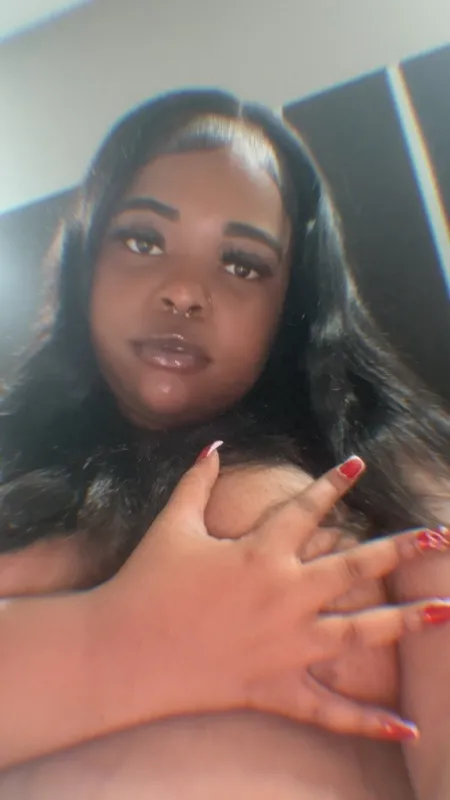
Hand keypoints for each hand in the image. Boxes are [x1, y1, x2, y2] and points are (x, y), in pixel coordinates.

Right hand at [91, 446, 449, 740]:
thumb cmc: (149, 581)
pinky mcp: (279, 686)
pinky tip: (407, 726)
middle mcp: (286, 593)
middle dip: (400, 549)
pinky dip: (368, 720)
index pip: (307, 507)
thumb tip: (213, 443)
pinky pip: (330, 709)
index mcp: (261, 552)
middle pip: (355, 567)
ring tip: (446, 611)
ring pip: (361, 632)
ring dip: (407, 621)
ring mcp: (288, 644)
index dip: (335, 482)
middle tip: (439, 536)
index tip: (361, 463)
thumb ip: (196, 480)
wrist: (126, 650)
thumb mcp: (173, 523)